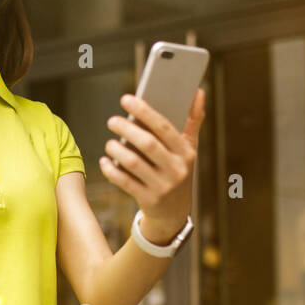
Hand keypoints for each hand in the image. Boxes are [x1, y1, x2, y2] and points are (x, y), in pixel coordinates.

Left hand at [100, 88, 205, 242]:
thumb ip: (193, 121)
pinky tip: (104, 161)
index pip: (164, 127)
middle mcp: (176, 169)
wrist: (174, 213)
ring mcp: (163, 186)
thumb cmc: (177, 171)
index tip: (126, 99)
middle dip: (127, 129)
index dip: (145, 112)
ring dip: (117, 150)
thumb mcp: (189, 149)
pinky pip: (125, 182)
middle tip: (112, 120)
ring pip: (134, 163)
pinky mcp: (148, 200)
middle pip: (148, 144)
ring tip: (109, 142)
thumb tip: (199, 92)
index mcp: (186, 153)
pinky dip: (112, 171)